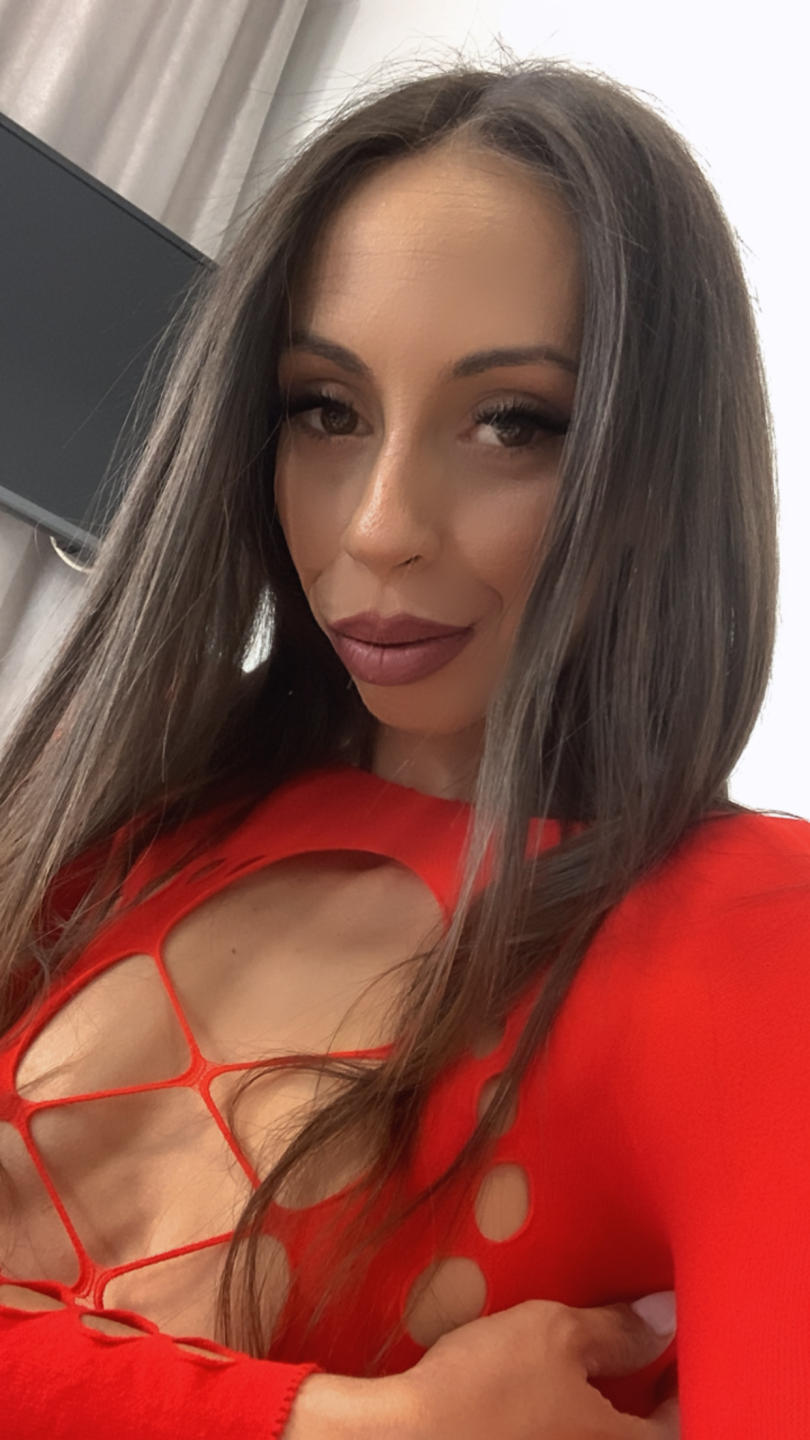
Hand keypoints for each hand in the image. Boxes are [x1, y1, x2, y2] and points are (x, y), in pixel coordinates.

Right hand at [401, 1292, 678, 1437]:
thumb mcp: (554, 1336)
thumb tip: (664, 1318)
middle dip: (641, 1396)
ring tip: (584, 1366)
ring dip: (599, 1408)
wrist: (402, 1439)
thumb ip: (617, 1329)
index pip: (681, 1422)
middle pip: (639, 1433)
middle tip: (631, 1351)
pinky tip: (542, 1393)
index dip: (682, 1379)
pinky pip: (563, 1438)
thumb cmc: (481, 1392)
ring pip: (597, 1434)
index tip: (670, 1348)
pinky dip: (563, 1420)